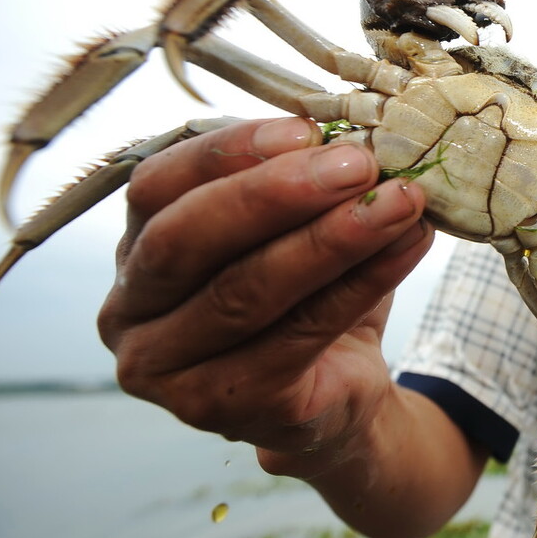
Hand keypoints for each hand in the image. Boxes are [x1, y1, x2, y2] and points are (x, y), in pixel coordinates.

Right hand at [98, 116, 432, 461]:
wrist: (336, 395)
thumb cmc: (304, 296)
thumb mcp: (291, 227)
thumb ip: (298, 182)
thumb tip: (352, 135)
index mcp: (135, 247)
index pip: (157, 185)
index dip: (230, 152)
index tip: (308, 130)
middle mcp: (129, 311)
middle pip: (187, 239)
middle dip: (279, 193)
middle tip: (359, 163)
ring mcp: (166, 370)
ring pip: (246, 290)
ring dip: (334, 237)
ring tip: (400, 202)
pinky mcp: (220, 408)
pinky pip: (298, 335)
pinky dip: (363, 282)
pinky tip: (408, 245)